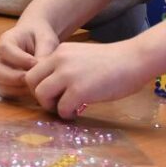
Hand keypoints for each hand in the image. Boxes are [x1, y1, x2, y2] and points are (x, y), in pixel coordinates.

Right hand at [0, 18, 59, 97]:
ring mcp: (0, 70)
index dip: (19, 59)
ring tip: (33, 87)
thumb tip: (41, 71)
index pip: (5, 49)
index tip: (35, 63)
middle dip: (13, 78)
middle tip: (31, 80)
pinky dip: (17, 94)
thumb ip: (44, 53)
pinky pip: (5, 93)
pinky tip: (31, 90)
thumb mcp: (46, 39)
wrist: (36, 38)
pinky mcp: (5, 82)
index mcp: (7, 40)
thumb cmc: (40, 37)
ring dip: (16, 89)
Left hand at [25, 42, 150, 119]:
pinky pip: (62, 108)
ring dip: (51, 106)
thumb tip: (54, 88)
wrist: (134, 60)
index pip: (33, 69)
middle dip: (41, 96)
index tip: (52, 93)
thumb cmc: (114, 61)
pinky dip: (67, 114)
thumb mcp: (81, 57)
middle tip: (56, 103)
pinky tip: (77, 112)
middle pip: (31, 81)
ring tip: (66, 109)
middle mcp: (59, 60)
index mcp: (59, 52)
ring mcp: (68, 75)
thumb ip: (65, 67)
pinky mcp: (79, 90)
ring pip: (41, 95)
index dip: (39, 84)